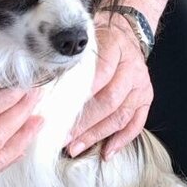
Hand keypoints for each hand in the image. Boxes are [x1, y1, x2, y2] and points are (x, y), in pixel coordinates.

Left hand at [66, 13, 152, 160]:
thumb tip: (40, 85)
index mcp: (115, 47)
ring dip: (97, 135)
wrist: (126, 34)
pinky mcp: (146, 99)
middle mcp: (132, 68)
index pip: (97, 75)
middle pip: (109, 100)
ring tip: (76, 147)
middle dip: (84, 123)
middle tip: (63, 137)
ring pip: (120, 115)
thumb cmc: (99, 40)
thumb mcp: (84, 41)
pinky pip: (136, 123)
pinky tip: (106, 152)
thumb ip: (69, 59)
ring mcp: (141, 85)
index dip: (77, 97)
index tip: (57, 113)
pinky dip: (121, 140)